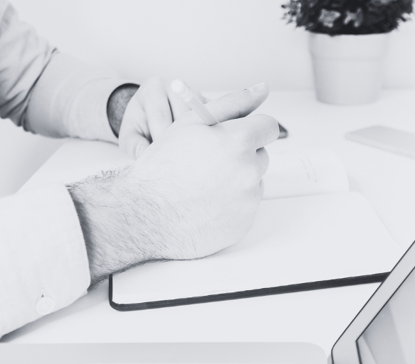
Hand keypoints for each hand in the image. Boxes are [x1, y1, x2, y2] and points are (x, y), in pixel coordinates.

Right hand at [70, 83, 278, 283]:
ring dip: (237, 180)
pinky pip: (247, 207)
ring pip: (254, 182)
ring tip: (204, 185)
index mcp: (239, 141)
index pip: (268, 127)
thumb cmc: (164, 166)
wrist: (145, 214)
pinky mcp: (245, 223)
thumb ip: (232, 102)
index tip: (236, 136)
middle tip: (209, 162)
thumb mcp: (192, 122)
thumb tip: (263, 88)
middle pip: (261, 155)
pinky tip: (206, 204)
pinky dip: (232, 205)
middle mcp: (249, 170)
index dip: (250, 129)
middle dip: (242, 155)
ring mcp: (248, 200)